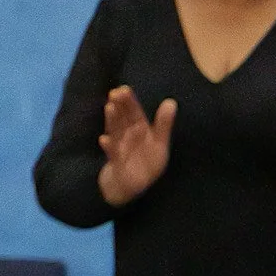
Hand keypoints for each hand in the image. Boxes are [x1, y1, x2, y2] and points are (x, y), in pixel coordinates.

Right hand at [96, 86, 176, 206]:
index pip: (134, 113)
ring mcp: (120, 149)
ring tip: (110, 108)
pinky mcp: (117, 165)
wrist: (129, 186)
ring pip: (115, 133)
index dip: (130, 102)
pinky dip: (109, 148)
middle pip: (123, 120)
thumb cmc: (145, 163)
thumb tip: (171, 101)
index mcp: (138, 130)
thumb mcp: (159, 144)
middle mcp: (127, 137)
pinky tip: (104, 140)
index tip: (125, 89)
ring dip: (112, 121)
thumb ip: (164, 124)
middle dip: (120, 107)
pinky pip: (113, 156)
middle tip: (115, 93)